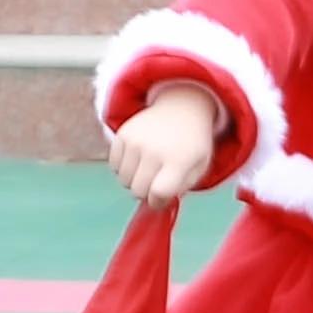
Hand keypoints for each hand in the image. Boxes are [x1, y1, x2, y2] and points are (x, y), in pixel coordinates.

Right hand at [109, 84, 224, 204]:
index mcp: (178, 160)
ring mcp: (136, 141)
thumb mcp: (198, 168)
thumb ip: (179, 190)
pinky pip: (114, 166)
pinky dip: (124, 168)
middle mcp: (154, 150)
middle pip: (138, 191)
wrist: (182, 108)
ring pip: (124, 180)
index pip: (158, 194)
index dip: (157, 203)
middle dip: (146, 192)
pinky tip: (139, 157)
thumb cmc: (192, 145)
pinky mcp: (122, 135)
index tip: (163, 198)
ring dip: (135, 180)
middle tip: (157, 181)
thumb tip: (154, 204)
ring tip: (149, 167)